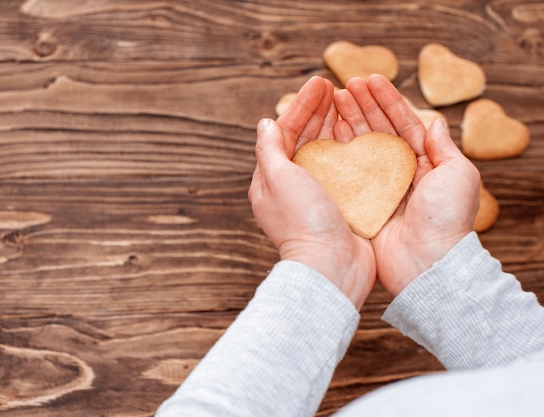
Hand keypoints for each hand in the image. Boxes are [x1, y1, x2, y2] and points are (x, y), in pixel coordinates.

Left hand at [248, 76, 375, 309]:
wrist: (332, 266)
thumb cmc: (303, 222)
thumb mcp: (279, 180)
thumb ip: (269, 150)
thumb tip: (265, 123)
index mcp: (271, 181)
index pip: (284, 132)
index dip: (301, 105)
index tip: (320, 83)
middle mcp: (292, 186)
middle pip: (304, 139)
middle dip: (318, 110)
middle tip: (334, 85)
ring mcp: (317, 195)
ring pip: (323, 150)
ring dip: (333, 124)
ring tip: (347, 100)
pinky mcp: (340, 203)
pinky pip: (343, 167)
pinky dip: (348, 146)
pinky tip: (360, 132)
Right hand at [334, 74, 480, 295]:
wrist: (426, 263)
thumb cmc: (447, 219)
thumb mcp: (459, 176)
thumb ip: (445, 148)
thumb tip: (435, 122)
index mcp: (425, 163)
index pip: (403, 122)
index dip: (387, 99)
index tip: (370, 79)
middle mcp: (400, 172)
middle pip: (379, 130)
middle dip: (363, 105)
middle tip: (345, 85)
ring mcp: (378, 186)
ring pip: (361, 146)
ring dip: (348, 121)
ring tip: (334, 101)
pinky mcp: (361, 201)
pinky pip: (348, 170)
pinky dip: (339, 149)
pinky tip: (329, 132)